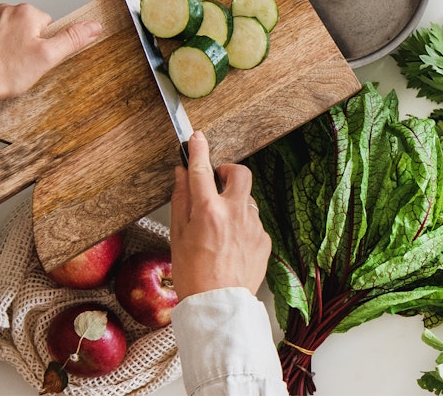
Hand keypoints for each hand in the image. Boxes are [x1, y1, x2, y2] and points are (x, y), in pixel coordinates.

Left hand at [0, 3, 100, 101]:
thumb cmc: (1, 72)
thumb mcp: (47, 58)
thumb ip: (72, 39)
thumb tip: (93, 26)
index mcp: (24, 12)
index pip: (47, 25)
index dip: (44, 46)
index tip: (34, 58)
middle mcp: (3, 11)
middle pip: (26, 28)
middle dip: (25, 46)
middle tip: (19, 66)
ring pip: (6, 34)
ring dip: (7, 49)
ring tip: (3, 67)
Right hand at [170, 133, 269, 297]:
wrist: (218, 305)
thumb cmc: (193, 274)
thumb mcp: (177, 235)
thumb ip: (181, 200)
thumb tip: (183, 175)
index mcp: (208, 211)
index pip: (201, 169)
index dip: (198, 149)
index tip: (196, 138)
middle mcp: (235, 213)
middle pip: (239, 173)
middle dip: (228, 172)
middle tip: (216, 182)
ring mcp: (253, 226)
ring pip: (246, 200)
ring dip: (234, 204)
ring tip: (219, 229)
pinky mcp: (264, 239)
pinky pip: (253, 222)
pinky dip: (242, 226)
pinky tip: (230, 245)